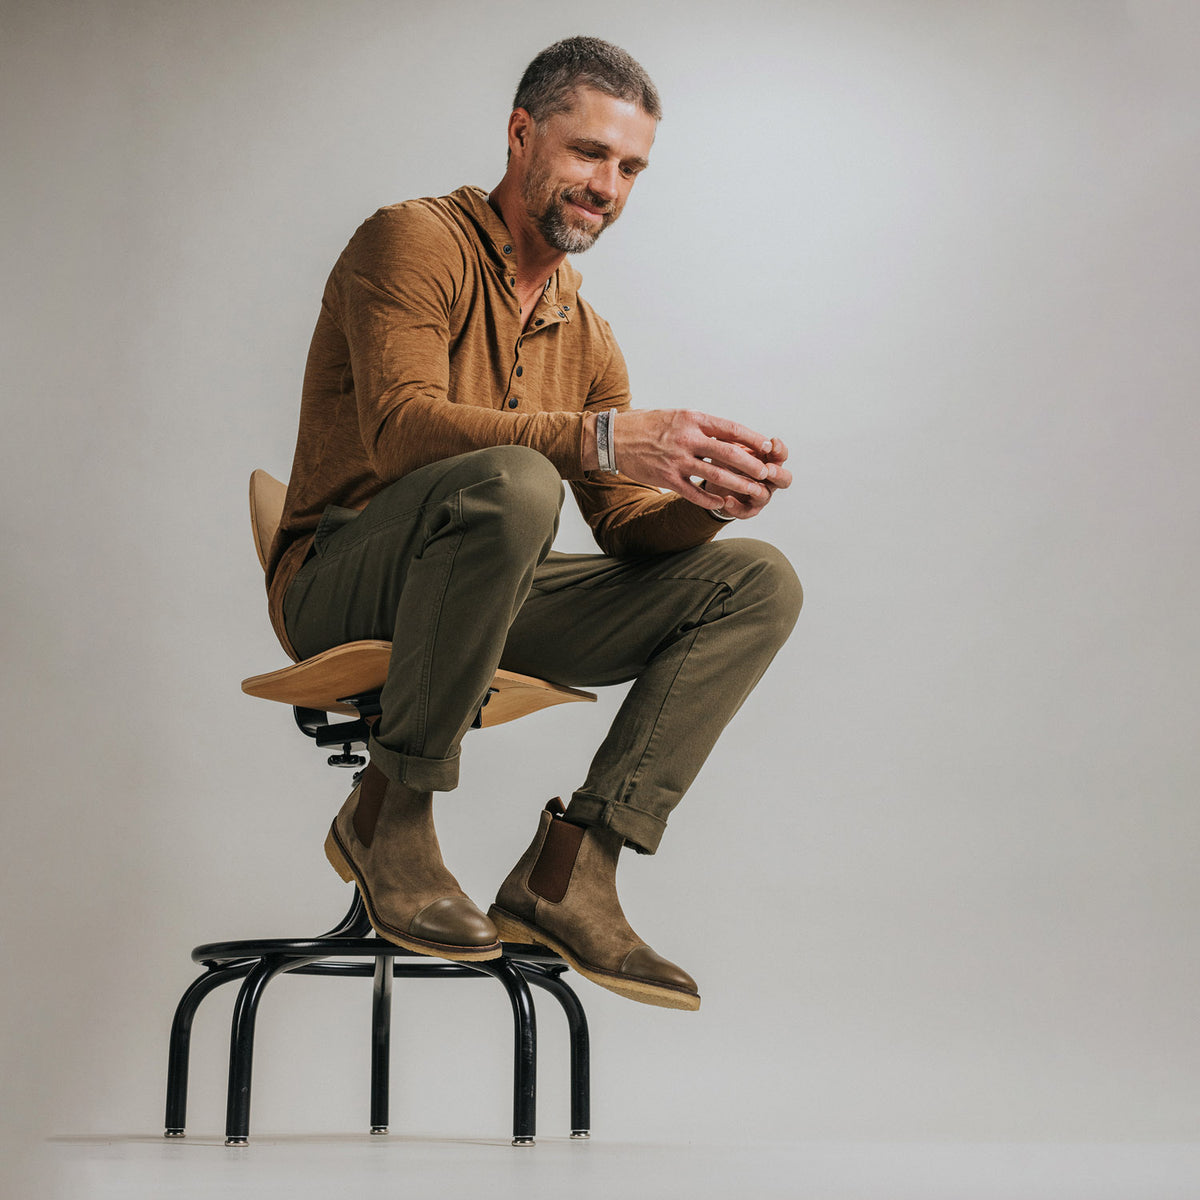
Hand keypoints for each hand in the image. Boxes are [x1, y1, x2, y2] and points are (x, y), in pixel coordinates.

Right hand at [610, 410, 789, 512]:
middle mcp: (686, 438)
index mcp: (692, 419)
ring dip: (738, 485)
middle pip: (728, 453)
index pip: (730, 428)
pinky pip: (693, 493)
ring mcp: (676, 460)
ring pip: (715, 475)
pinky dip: (710, 500)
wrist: (613, 438)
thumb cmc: (647, 424)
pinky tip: (722, 503)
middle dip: (752, 465)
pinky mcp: (666, 478)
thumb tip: (728, 435)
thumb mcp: (676, 416)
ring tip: (755, 492)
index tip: (767, 446)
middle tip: (766, 474)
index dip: (752, 439)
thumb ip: (700, 425)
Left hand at [701, 435, 790, 519]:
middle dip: (777, 474)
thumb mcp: (731, 446)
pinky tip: (726, 500)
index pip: (781, 455)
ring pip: (766, 495)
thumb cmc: (727, 459)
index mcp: (769, 460)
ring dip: (757, 490)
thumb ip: (735, 439)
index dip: (779, 449)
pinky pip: (746, 511)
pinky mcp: (748, 509)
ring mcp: (761, 495)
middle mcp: (770, 479)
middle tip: (768, 470)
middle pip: (785, 479)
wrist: (715, 480)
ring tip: (746, 485)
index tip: (772, 443)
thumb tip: (731, 429)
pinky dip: (736, 506)